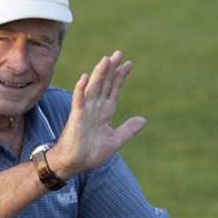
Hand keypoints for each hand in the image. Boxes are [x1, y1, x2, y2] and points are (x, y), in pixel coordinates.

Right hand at [47, 51, 144, 179]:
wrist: (74, 164)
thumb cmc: (90, 153)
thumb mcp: (115, 141)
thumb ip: (128, 129)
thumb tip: (143, 120)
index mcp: (105, 113)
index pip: (114, 90)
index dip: (120, 77)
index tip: (128, 64)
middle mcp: (95, 108)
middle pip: (105, 84)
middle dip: (111, 69)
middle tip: (118, 53)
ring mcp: (85, 112)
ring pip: (93, 88)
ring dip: (99, 74)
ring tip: (106, 60)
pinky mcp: (76, 118)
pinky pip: (79, 101)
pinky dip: (81, 89)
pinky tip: (85, 78)